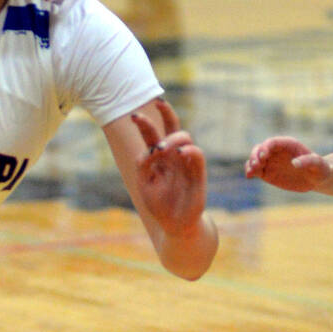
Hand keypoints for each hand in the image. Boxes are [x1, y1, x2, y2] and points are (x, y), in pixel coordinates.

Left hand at [129, 98, 207, 234]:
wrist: (175, 224)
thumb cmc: (159, 203)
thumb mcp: (144, 183)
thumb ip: (144, 164)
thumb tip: (154, 147)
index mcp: (158, 158)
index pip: (153, 134)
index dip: (147, 122)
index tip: (134, 115)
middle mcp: (173, 156)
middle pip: (173, 128)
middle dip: (165, 114)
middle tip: (154, 108)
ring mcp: (186, 162)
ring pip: (185, 138)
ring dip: (172, 138)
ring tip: (161, 148)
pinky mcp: (198, 173)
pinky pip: (197, 155)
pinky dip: (189, 150)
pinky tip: (180, 153)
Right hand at [244, 136, 328, 191]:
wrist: (316, 179)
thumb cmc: (320, 169)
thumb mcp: (318, 165)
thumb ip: (309, 161)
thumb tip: (295, 163)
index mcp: (288, 145)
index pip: (273, 142)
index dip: (266, 147)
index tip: (264, 156)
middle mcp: (276, 152)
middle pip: (260, 149)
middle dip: (255, 155)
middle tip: (257, 165)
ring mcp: (270, 162)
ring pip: (254, 158)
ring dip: (250, 163)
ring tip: (252, 172)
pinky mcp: (266, 172)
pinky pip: (254, 169)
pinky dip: (249, 171)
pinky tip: (249, 176)